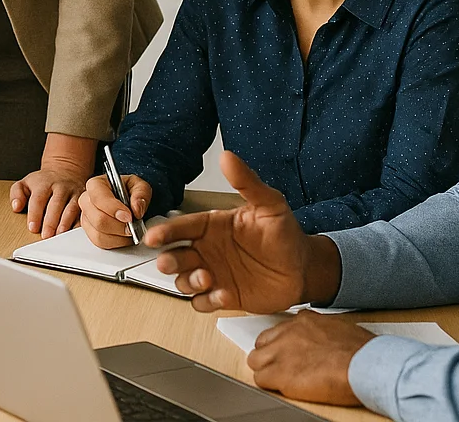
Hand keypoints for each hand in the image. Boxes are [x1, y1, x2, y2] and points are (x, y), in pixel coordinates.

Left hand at [11, 133, 96, 237]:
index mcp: (44, 183)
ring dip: (66, 223)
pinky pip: (83, 212)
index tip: (32, 227)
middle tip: (46, 235)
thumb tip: (16, 206)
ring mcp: (74, 193)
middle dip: (51, 221)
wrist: (65, 171)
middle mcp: (60, 187)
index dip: (35, 214)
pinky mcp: (84, 200)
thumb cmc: (43, 182)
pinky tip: (74, 232)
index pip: (38, 199)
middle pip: (56, 204)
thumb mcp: (25, 183)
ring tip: (59, 235)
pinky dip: (80, 223)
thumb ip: (16, 194)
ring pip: (71, 208)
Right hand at [78, 173, 151, 248]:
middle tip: (132, 227)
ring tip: (130, 231)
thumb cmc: (129, 191)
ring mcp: (86, 218)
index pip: (99, 198)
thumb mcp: (139, 186)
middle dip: (119, 226)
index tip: (129, 216)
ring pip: (98, 235)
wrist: (126, 201)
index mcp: (95, 185)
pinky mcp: (90, 233)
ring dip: (118, 237)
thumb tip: (136, 208)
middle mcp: (86, 201)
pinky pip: (100, 243)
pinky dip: (115, 243)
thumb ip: (141, 193)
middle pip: (98, 219)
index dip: (113, 209)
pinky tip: (124, 236)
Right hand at [144, 151, 335, 313]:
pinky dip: (207, 300)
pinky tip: (223, 294)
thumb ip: (247, 182)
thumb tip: (228, 157)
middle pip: (175, 255)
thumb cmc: (285, 235)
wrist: (304, 268)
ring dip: (188, 281)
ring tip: (206, 277)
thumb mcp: (269, 204)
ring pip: (184, 280)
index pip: (182, 226)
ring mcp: (214, 274)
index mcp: (213, 226)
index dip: (165, 231)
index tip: (154, 236)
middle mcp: (208, 250)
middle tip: (169, 261)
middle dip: (168, 259)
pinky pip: (203, 302)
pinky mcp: (224, 296)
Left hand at [245, 312, 372, 405]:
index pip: (280, 329)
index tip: (290, 352)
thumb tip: (325, 339)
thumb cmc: (362, 350)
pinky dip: (270, 385)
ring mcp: (281, 352)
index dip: (283, 344)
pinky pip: (261, 379)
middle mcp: (289, 332)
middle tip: (283, 367)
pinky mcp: (280, 373)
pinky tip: (286, 388)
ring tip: (282, 379)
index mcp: (305, 320)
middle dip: (270, 355)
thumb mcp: (341, 328)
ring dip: (267, 369)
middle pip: (263, 342)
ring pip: (256, 360)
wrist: (365, 365)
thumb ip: (324, 330)